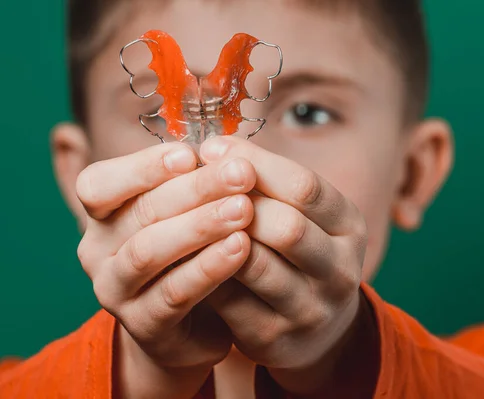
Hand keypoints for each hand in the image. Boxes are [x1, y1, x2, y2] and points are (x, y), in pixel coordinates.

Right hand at [76, 142, 255, 397]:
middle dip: (195, 189)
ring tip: (244, 210)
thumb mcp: (186, 213)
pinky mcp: (143, 325)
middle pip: (140, 212)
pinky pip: (174, 293)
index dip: (143, 166)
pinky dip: (209, 267)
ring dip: (200, 226)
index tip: (191, 153)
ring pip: (149, 251)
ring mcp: (115, 291)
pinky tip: (241, 248)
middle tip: (241, 174)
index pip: (101, 183)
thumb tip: (226, 148)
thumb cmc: (190, 254)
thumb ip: (193, 183)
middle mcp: (98, 250)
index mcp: (103, 214)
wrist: (193, 325)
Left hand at [200, 137, 370, 392]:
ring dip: (216, 237)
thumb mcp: (306, 217)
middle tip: (198, 185)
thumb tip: (217, 150)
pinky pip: (230, 300)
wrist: (317, 327)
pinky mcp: (275, 339)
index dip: (256, 164)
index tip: (212, 148)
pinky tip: (186, 252)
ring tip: (186, 214)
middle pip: (286, 227)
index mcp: (350, 227)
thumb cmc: (301, 254)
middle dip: (237, 202)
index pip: (306, 187)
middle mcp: (340, 270)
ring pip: (255, 266)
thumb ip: (273, 186)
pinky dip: (203, 272)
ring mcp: (311, 310)